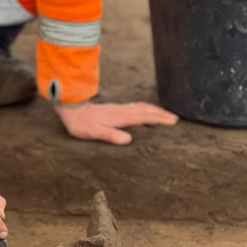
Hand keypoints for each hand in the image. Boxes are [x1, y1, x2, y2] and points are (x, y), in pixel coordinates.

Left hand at [54, 101, 178, 144]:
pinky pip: (135, 107)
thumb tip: (127, 140)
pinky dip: (145, 109)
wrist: (72, 109)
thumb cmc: (82, 123)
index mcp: (120, 118)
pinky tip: (145, 111)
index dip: (159, 120)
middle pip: (146, 110)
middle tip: (175, 118)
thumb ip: (111, 136)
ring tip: (165, 114)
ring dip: (155, 110)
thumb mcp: (94, 132)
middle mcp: (122, 111)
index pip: (144, 118)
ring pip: (141, 107)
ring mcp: (119, 109)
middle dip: (161, 114)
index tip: (172, 122)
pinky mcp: (115, 109)